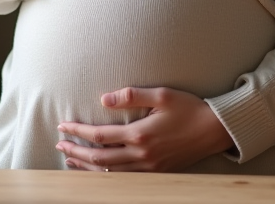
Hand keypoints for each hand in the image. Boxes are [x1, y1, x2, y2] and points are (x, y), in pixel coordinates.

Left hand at [56, 87, 233, 171]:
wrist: (215, 131)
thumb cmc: (189, 108)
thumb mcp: (161, 95)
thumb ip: (132, 96)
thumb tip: (104, 99)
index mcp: (140, 134)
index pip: (99, 135)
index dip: (78, 131)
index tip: (62, 126)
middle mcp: (141, 155)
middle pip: (98, 159)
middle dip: (76, 152)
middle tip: (59, 144)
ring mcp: (148, 168)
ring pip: (109, 173)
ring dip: (86, 167)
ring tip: (70, 159)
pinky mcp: (156, 173)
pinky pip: (123, 178)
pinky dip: (105, 175)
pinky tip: (98, 170)